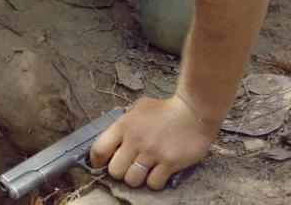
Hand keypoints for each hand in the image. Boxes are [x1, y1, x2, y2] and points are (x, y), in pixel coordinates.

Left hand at [90, 96, 217, 189]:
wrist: (193, 112)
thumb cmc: (165, 109)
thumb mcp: (139, 107)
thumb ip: (125, 119)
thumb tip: (115, 134)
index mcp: (123, 125)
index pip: (99, 149)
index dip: (96, 161)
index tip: (100, 165)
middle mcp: (135, 140)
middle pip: (115, 171)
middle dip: (119, 172)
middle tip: (127, 168)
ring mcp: (152, 152)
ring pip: (132, 180)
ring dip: (136, 179)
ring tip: (143, 171)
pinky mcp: (169, 163)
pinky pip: (153, 183)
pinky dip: (154, 182)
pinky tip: (158, 173)